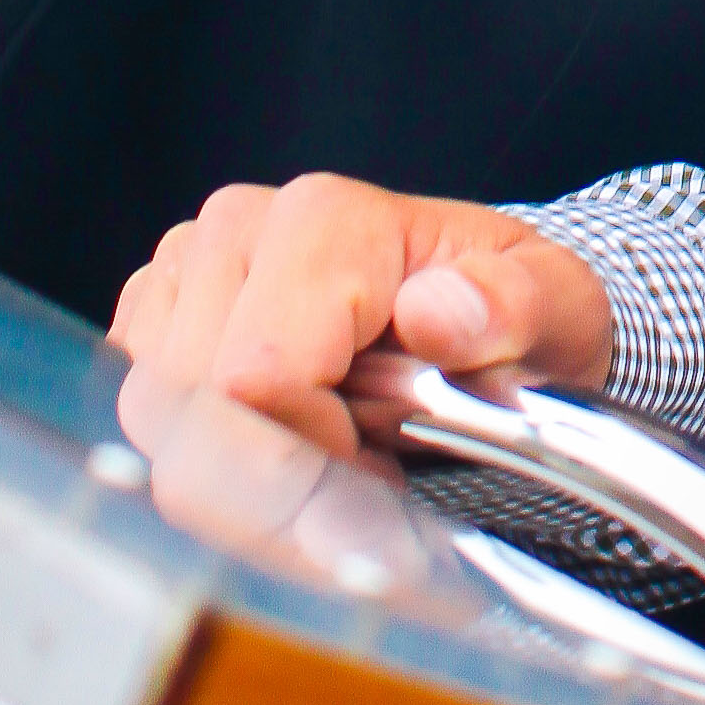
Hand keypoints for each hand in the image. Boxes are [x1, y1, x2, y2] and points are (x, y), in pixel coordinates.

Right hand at [109, 173, 613, 457]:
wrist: (486, 303)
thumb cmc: (514, 310)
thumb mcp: (556, 306)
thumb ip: (513, 307)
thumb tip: (437, 311)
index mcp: (324, 220)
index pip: (255, 380)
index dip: (311, 458)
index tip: (380, 476)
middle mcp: (237, 233)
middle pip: (194, 415)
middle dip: (277, 484)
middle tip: (367, 478)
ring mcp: (185, 277)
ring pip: (160, 432)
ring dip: (247, 478)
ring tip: (338, 450)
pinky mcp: (156, 325)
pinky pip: (148, 429)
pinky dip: (217, 465)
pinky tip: (289, 444)